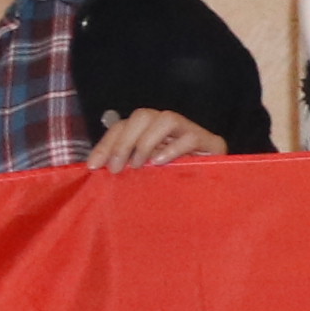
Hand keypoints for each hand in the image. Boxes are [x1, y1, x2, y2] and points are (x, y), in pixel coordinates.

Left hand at [89, 107, 229, 173]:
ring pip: (165, 118)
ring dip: (146, 142)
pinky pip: (189, 136)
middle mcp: (168, 127)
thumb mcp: (146, 177)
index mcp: (150, 132)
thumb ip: (126, 168)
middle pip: (141, 116)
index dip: (106, 144)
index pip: (123, 126)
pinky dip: (172, 148)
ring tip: (140, 165)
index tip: (92, 166)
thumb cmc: (175, 186)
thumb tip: (95, 170)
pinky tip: (161, 163)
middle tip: (115, 168)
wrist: (216, 194)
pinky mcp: (210, 142)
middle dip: (123, 141)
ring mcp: (190, 131)